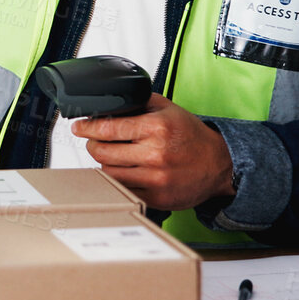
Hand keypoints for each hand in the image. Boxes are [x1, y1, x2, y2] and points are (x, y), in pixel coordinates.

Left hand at [72, 94, 236, 210]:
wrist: (219, 164)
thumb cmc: (191, 136)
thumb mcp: (168, 109)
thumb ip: (138, 102)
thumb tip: (108, 103)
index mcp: (156, 128)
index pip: (108, 128)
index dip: (87, 127)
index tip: (79, 127)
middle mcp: (155, 154)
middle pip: (102, 152)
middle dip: (93, 145)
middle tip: (94, 141)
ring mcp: (155, 179)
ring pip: (109, 172)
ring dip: (105, 163)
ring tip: (111, 156)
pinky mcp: (157, 197)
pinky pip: (123, 189)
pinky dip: (118, 180)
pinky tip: (123, 171)